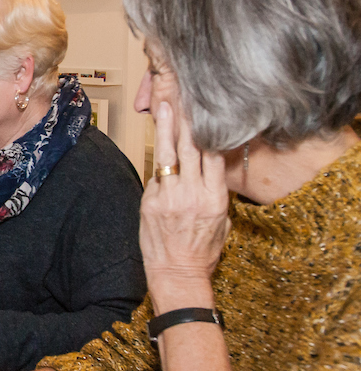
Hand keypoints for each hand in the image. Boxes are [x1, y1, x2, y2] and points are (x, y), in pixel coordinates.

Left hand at [141, 101, 228, 311]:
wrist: (177, 273)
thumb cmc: (203, 250)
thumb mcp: (222, 220)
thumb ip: (215, 192)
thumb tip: (213, 166)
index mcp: (215, 198)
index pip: (213, 155)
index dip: (209, 130)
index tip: (205, 110)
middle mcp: (192, 193)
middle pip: (190, 148)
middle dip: (186, 120)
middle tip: (182, 97)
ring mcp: (168, 196)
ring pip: (167, 154)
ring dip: (166, 128)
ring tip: (164, 106)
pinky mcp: (149, 201)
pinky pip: (156, 176)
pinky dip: (160, 164)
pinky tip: (161, 148)